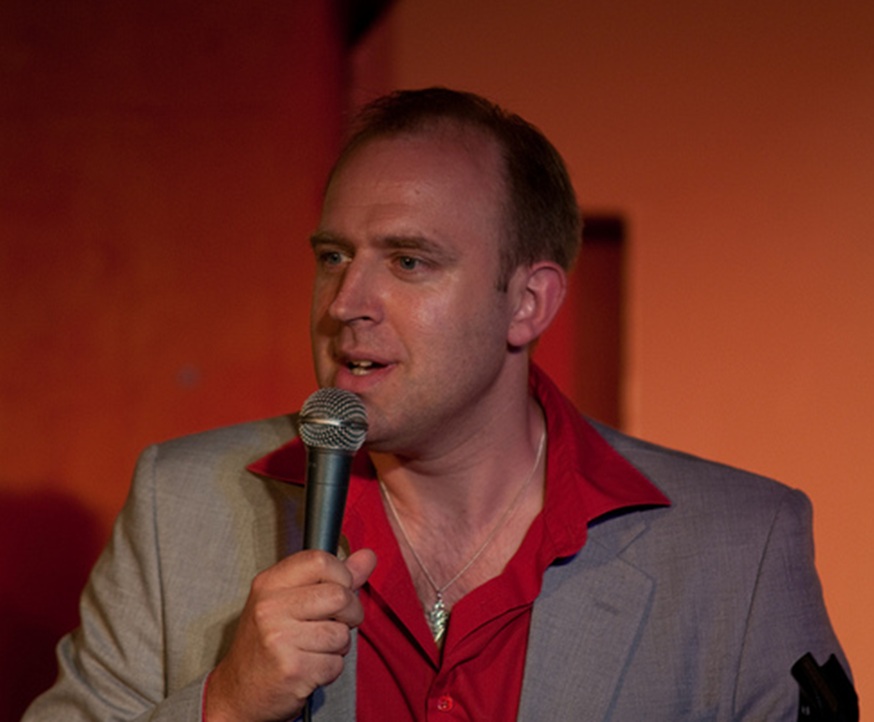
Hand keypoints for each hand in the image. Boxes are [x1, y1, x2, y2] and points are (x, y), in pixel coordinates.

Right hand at [204, 548, 376, 721]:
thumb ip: (334, 577)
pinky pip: (336, 664)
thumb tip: (368, 557)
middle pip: (339, 596)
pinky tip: (310, 667)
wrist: (238, 692)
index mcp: (270, 583)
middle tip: (336, 623)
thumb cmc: (268, 642)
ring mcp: (279, 639)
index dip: (342, 576)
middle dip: (350, 613)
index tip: (338, 590)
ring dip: (338, 645)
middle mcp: (270, 607)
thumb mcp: (291, 600)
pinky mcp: (292, 670)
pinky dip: (330, 669)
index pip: (320, 560)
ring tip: (315, 648)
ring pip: (341, 633)